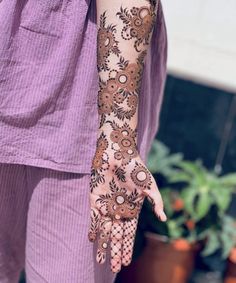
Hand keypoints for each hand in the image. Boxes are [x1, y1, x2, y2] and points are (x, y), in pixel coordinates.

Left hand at [88, 129, 166, 272]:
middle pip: (117, 236)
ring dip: (102, 245)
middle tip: (114, 268)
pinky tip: (91, 240)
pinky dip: (92, 229)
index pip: (130, 234)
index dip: (128, 248)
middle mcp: (119, 210)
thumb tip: (164, 218)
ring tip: (100, 260)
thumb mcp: (149, 185)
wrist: (117, 153)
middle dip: (115, 251)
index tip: (126, 263)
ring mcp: (107, 206)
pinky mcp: (96, 199)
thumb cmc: (135, 167)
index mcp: (132, 209)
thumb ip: (156, 201)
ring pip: (104, 230)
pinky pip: (92, 218)